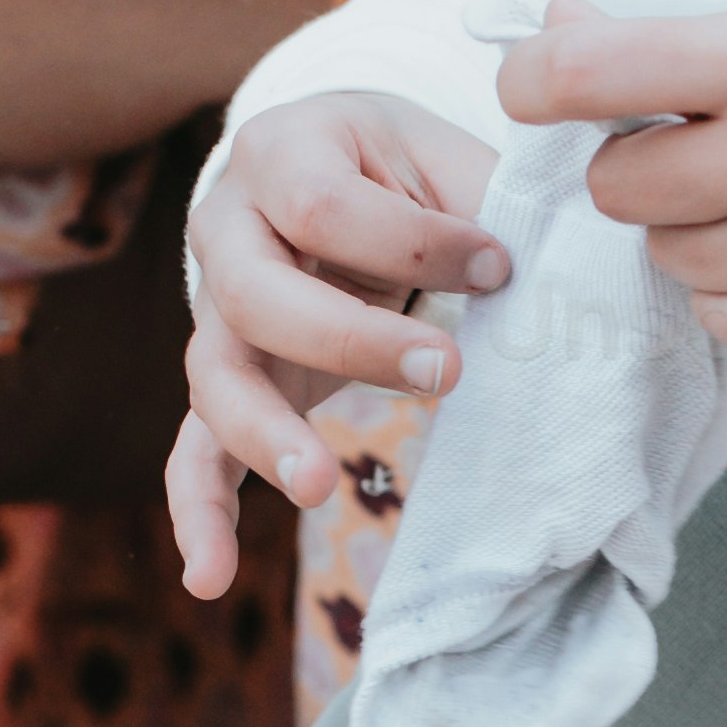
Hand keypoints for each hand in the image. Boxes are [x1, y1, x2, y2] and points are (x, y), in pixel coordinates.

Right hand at [169, 88, 510, 597]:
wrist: (342, 173)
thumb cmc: (406, 168)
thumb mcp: (442, 155)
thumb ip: (479, 200)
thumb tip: (531, 271)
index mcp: (281, 150)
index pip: (323, 205)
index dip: (416, 240)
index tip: (501, 265)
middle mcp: (225, 226)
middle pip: (254, 293)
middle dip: (352, 340)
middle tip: (447, 373)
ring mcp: (214, 311)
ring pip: (218, 375)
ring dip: (265, 436)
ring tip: (319, 488)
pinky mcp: (228, 380)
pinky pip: (194, 449)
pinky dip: (199, 512)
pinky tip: (212, 577)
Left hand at [499, 0, 726, 374]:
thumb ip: (669, 43)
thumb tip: (551, 28)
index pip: (589, 73)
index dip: (535, 81)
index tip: (532, 87)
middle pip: (616, 186)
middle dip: (644, 172)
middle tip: (710, 155)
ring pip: (666, 258)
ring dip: (699, 235)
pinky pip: (715, 318)